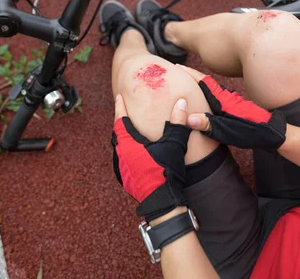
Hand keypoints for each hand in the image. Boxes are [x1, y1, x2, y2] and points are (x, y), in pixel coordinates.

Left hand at [111, 95, 190, 221]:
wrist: (162, 202)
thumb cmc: (166, 171)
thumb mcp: (174, 144)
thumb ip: (177, 122)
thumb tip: (181, 102)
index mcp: (128, 144)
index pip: (120, 120)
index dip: (120, 107)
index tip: (118, 97)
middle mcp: (121, 154)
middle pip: (118, 134)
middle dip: (121, 123)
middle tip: (125, 113)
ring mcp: (121, 168)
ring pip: (119, 148)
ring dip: (124, 138)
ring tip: (131, 132)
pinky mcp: (125, 179)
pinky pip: (123, 159)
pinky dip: (128, 152)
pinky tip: (136, 153)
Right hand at [179, 66, 285, 151]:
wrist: (273, 133)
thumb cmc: (252, 133)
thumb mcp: (228, 131)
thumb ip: (208, 124)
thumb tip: (187, 118)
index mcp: (222, 100)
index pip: (203, 82)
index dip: (189, 74)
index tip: (176, 67)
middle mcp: (226, 98)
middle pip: (205, 83)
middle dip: (190, 76)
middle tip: (175, 71)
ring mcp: (231, 102)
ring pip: (211, 89)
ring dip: (198, 83)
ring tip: (185, 81)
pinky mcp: (234, 108)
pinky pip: (215, 96)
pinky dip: (205, 92)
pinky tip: (203, 97)